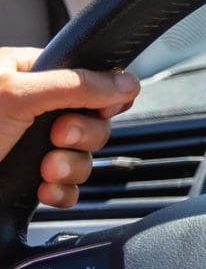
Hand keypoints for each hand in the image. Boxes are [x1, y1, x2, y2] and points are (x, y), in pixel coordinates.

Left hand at [0, 47, 139, 208]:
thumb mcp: (17, 94)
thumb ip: (76, 85)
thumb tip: (126, 81)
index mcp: (28, 75)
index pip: (88, 79)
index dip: (100, 98)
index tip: (91, 109)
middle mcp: (33, 109)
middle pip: (93, 121)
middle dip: (81, 138)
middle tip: (56, 138)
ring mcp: (31, 146)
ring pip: (83, 158)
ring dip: (70, 168)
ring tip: (44, 169)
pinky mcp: (29, 179)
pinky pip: (67, 187)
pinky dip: (61, 192)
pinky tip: (43, 190)